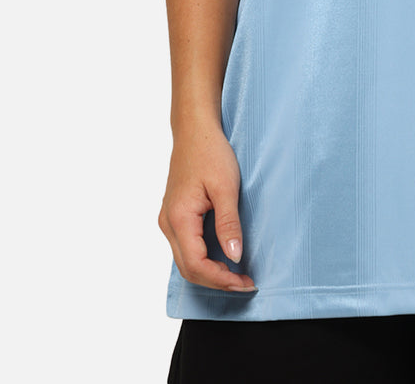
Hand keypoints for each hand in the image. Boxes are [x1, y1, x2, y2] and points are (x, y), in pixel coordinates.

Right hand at [158, 121, 256, 291]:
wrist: (195, 131)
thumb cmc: (210, 153)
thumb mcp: (226, 187)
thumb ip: (229, 223)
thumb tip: (234, 256)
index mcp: (179, 218)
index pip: (196, 264)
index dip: (221, 279)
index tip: (245, 282)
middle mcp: (168, 223)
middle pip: (188, 268)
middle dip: (217, 281)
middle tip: (246, 283)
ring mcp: (168, 220)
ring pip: (185, 260)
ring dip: (210, 272)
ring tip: (238, 273)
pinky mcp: (174, 216)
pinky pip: (186, 247)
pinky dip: (204, 258)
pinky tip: (223, 256)